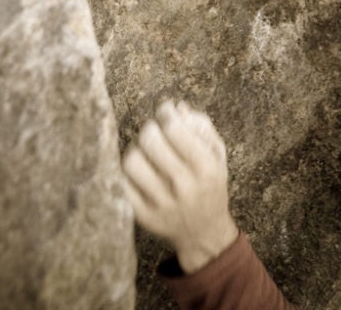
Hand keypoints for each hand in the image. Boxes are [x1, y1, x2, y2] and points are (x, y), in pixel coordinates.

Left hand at [122, 100, 238, 274]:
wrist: (204, 233)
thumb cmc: (210, 184)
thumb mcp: (217, 155)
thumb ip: (202, 127)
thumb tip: (176, 107)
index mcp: (205, 168)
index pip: (175, 129)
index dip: (165, 112)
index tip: (165, 111)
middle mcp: (184, 186)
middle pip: (150, 141)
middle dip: (150, 127)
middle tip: (154, 129)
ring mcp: (161, 204)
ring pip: (132, 162)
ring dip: (136, 148)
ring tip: (145, 149)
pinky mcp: (143, 216)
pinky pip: (122, 184)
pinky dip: (127, 171)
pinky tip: (139, 168)